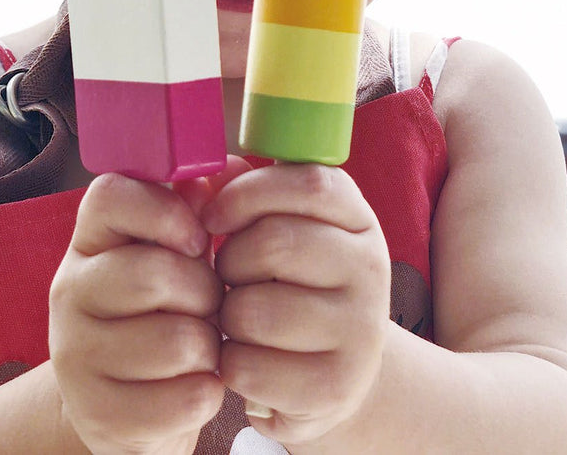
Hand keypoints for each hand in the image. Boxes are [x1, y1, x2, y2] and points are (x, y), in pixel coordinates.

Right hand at [49, 173, 224, 454]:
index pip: (109, 195)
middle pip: (154, 273)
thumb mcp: (175, 252)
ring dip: (209, 346)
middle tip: (209, 304)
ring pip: (176, 341)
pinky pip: (184, 398)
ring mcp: (75, 356)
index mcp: (90, 240)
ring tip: (203, 346)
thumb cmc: (166, 310)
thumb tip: (228, 168)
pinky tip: (197, 385)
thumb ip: (198, 205)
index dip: (165, 211)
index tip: (197, 238)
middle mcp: (69, 291)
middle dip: (204, 290)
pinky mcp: (99, 415)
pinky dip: (208, 392)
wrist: (131, 402)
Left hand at [202, 161, 390, 446]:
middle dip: (230, 261)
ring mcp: (360, 329)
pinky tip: (246, 358)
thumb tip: (196, 180)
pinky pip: (248, 366)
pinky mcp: (336, 386)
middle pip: (274, 244)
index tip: (213, 217)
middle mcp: (370, 268)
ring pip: (254, 310)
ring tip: (240, 319)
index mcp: (358, 219)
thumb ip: (240, 196)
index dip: (248, 193)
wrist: (335, 374)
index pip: (309, 184)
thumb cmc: (291, 288)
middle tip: (230, 278)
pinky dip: (230, 363)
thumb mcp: (279, 233)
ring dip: (227, 316)